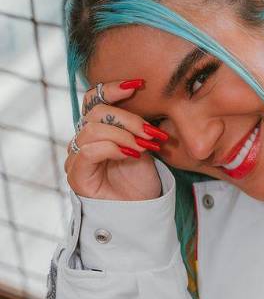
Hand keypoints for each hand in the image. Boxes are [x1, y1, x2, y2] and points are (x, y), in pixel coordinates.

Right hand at [65, 80, 169, 200]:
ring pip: (93, 130)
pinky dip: (113, 148)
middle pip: (95, 113)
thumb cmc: (142, 180)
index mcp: (95, 130)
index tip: (137, 85)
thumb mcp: (143, 144)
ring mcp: (76, 159)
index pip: (93, 99)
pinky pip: (89, 151)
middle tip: (152, 133)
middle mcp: (81, 141)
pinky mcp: (77, 177)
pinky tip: (133, 155)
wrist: (143, 213)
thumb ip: (136, 123)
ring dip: (124, 135)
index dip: (111, 88)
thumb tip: (142, 95)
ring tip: (146, 147)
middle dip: (128, 119)